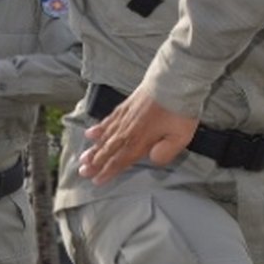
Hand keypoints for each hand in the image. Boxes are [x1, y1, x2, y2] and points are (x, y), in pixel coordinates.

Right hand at [79, 85, 197, 184]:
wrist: (173, 82)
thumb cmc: (179, 110)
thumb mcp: (180, 137)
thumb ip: (165, 152)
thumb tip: (152, 158)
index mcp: (140, 141)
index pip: (120, 160)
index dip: (108, 172)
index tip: (96, 181)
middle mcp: (127, 131)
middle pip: (107, 151)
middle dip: (95, 163)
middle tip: (82, 172)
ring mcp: (124, 118)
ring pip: (104, 138)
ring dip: (93, 149)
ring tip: (83, 158)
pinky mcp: (124, 107)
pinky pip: (107, 121)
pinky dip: (98, 129)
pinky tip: (90, 133)